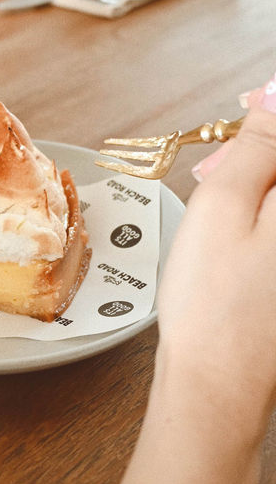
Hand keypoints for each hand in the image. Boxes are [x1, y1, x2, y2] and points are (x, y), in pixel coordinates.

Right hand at [157, 82, 275, 429]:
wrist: (218, 385)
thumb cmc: (213, 306)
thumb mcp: (222, 207)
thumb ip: (257, 145)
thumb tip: (275, 98)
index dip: (274, 112)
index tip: (245, 110)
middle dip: (267, 152)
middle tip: (222, 165)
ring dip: (265, 182)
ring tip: (223, 197)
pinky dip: (267, 215)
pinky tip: (241, 227)